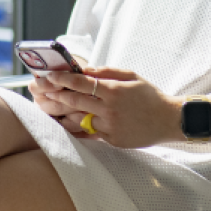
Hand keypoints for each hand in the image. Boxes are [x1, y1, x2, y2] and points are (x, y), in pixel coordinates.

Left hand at [30, 66, 180, 148]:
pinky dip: (78, 126)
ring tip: (47, 106)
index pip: (81, 83)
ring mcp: (110, 127)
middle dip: (55, 95)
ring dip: (62, 113)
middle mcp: (110, 110)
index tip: (49, 76)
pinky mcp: (112, 140)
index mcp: (114, 91)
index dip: (62, 79)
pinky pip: (90, 132)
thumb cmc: (149, 95)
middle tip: (40, 90)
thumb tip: (85, 70)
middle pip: (75, 101)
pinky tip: (65, 123)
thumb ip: (107, 72)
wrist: (170, 120)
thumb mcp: (131, 76)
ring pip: (79, 119)